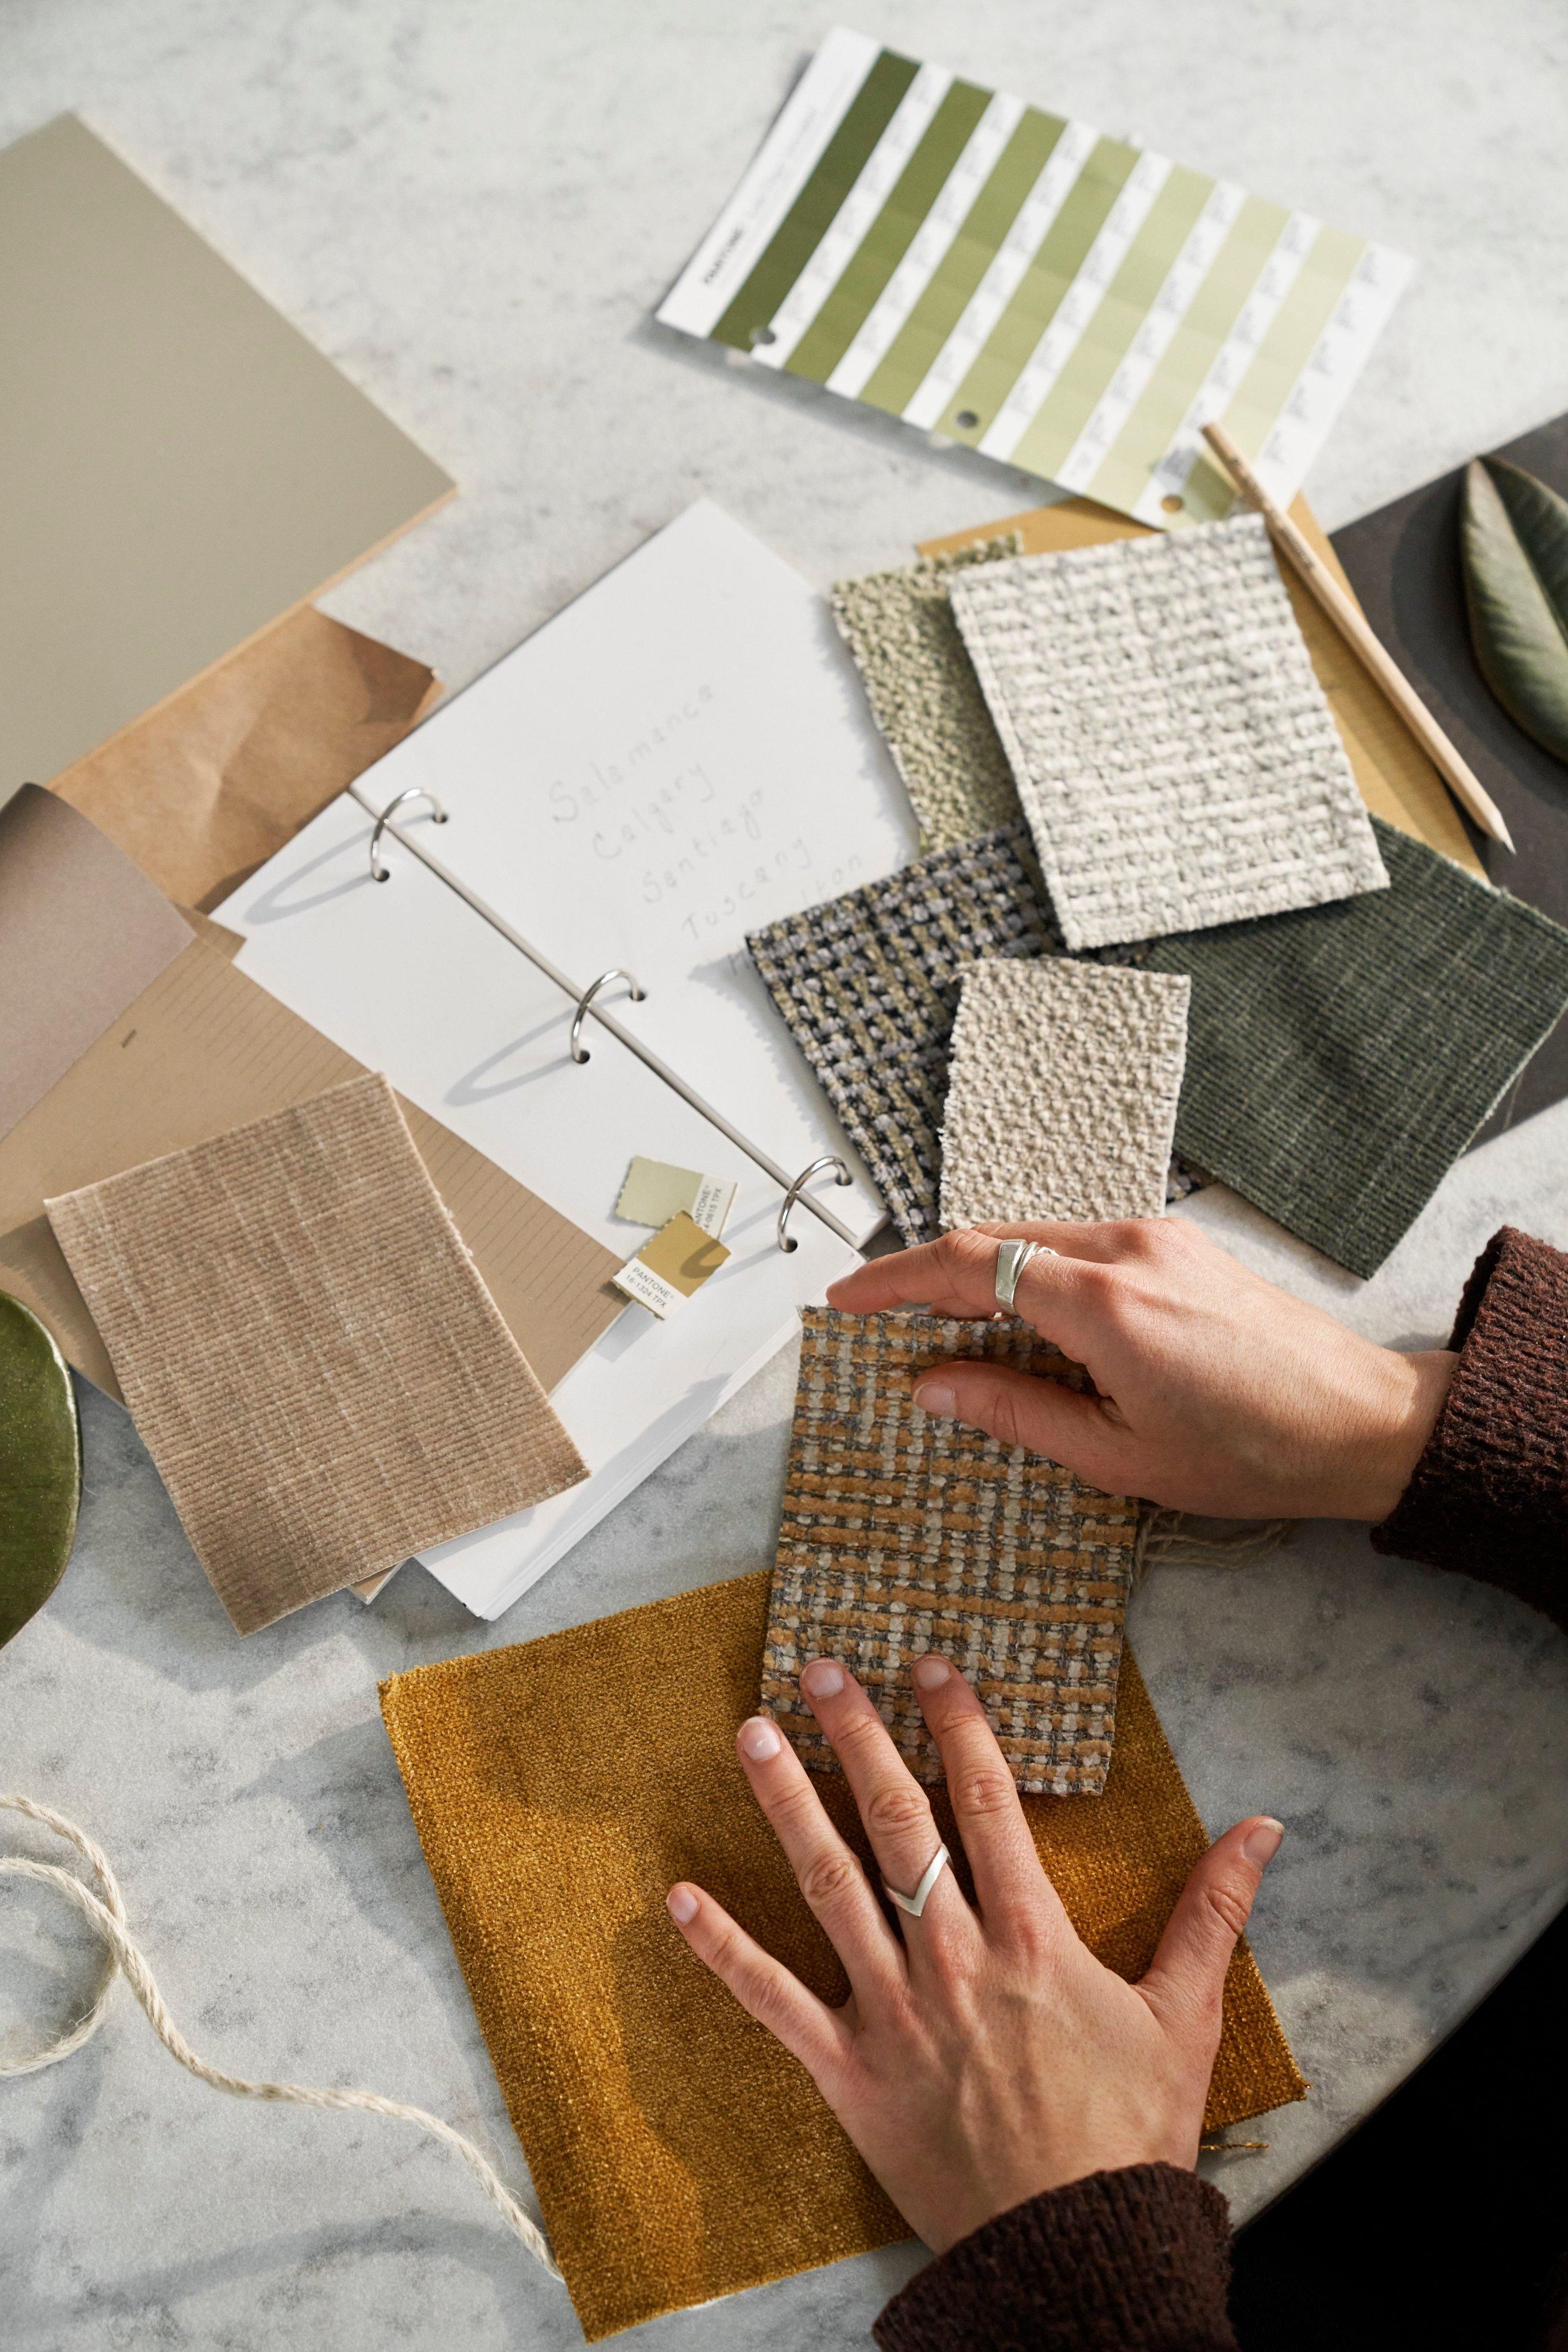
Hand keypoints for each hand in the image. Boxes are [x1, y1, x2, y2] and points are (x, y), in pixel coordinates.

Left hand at [666, 1654, 1282, 2252]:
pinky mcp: (848, 2072)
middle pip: (897, 1822)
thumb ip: (1213, 1913)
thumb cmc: (1130, 2136)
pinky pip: (772, 2001)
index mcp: (1032, 1940)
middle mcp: (954, 1960)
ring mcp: (893, 2013)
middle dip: (858, 1736)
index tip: (930, 1666)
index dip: (958, 1724)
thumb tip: (1262, 1829)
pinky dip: (722, 1948)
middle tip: (822, 1669)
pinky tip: (677, 1896)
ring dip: (785, 1805)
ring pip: (828, 1886)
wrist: (1077, 2253)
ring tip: (751, 1733)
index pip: (987, 1802)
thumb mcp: (1186, 2017)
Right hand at [825, 1220, 1454, 1522]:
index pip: (965, 1264)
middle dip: (923, 1277)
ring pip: (1032, 1237)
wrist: (1363, 1422)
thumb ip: (1013, 1412)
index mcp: (1103, 1303)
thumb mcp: (1117, 1456)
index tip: (845, 1301)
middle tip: (880, 1325)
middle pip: (991, 1239)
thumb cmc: (1254, 1450)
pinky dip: (1029, 1274)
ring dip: (977, 1276)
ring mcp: (1155, 1237)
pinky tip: (1019, 1324)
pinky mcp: (1175, 1244)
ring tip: (942, 1334)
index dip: (891, 1280)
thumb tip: (933, 1386)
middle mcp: (1126, 1248)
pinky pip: (1075, 1244)